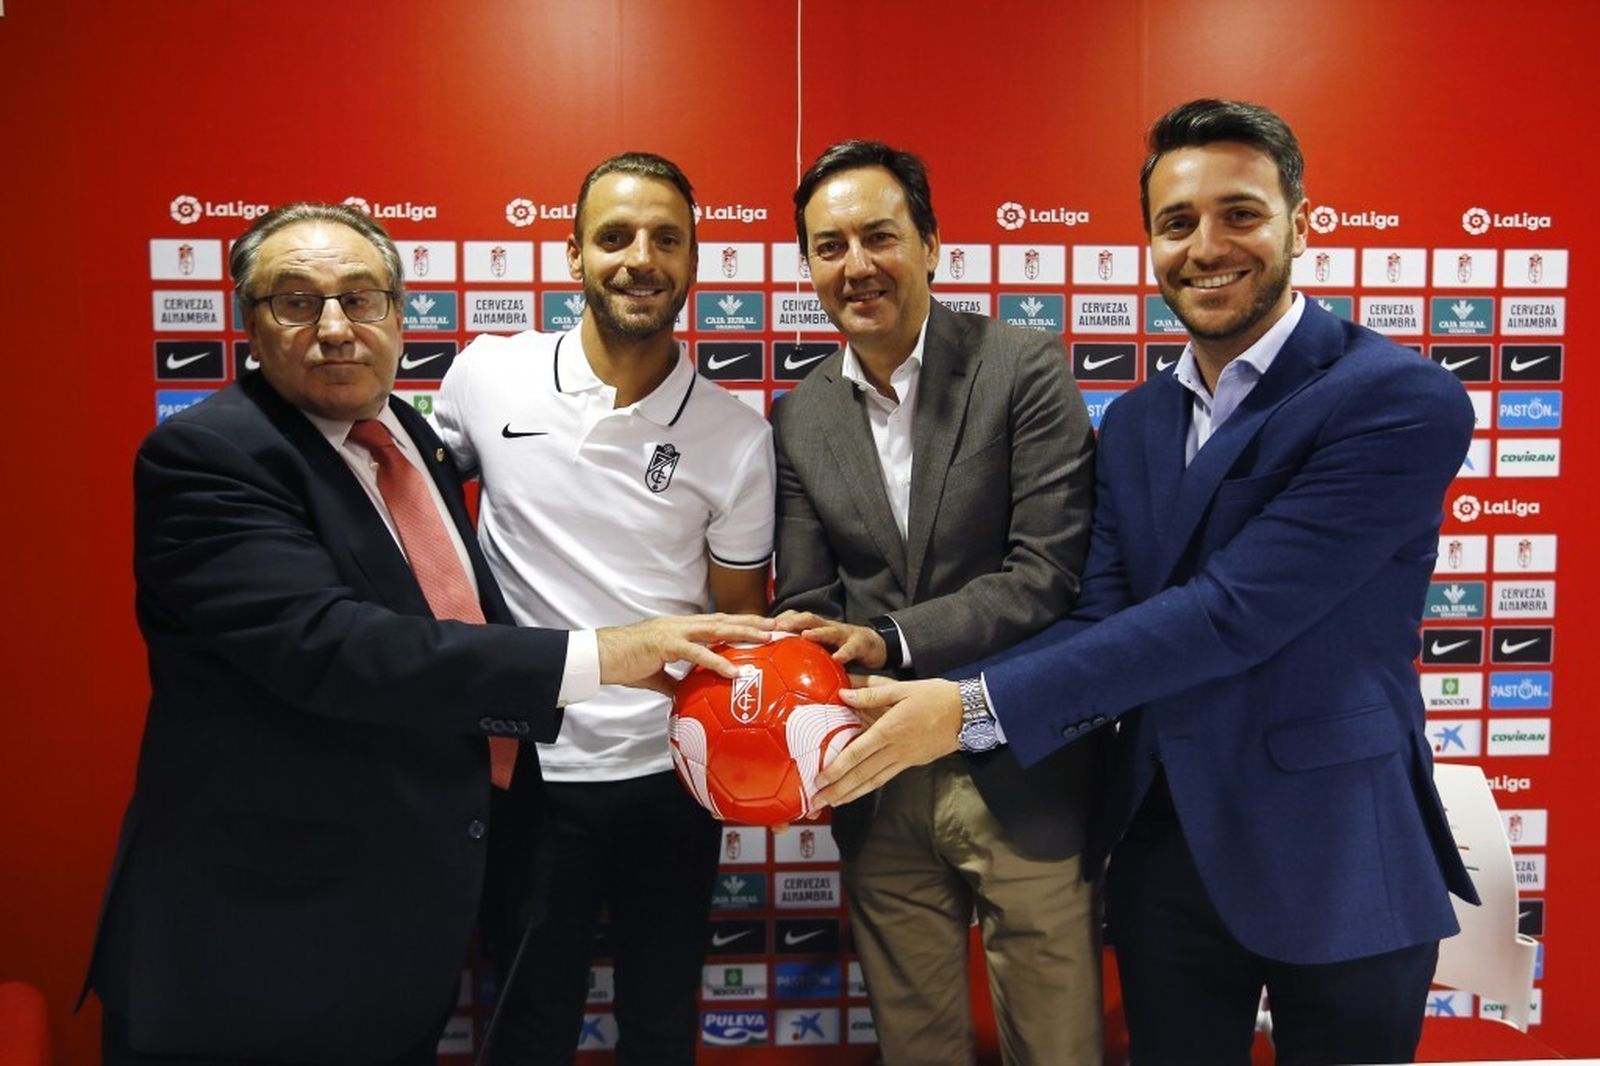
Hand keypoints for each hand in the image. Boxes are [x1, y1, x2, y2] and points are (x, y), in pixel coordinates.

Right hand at [597, 613, 774, 690]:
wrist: (599, 657)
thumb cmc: (624, 664)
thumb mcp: (655, 675)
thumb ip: (673, 682)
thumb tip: (686, 696)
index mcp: (679, 629)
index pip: (716, 623)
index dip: (739, 623)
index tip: (762, 626)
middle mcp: (680, 625)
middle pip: (723, 620)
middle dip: (751, 621)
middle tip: (777, 625)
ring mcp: (674, 632)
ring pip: (715, 629)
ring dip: (743, 633)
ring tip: (766, 638)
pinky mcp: (665, 645)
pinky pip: (696, 653)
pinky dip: (717, 661)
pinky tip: (734, 671)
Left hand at [772, 610, 885, 668]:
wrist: (874, 645)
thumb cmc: (841, 648)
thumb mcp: (820, 650)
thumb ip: (803, 655)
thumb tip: (775, 670)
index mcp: (816, 628)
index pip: (795, 617)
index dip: (780, 619)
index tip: (762, 626)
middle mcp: (827, 626)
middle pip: (808, 618)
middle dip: (792, 621)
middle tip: (777, 627)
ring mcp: (844, 633)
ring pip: (828, 629)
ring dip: (816, 632)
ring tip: (804, 636)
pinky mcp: (859, 643)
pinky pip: (851, 648)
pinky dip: (844, 652)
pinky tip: (837, 659)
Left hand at [812, 677, 961, 807]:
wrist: (968, 714)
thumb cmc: (936, 697)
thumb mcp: (904, 688)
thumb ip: (872, 693)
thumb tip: (844, 694)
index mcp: (890, 730)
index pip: (857, 754)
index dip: (837, 769)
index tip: (820, 780)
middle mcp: (895, 749)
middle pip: (861, 774)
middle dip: (837, 789)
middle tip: (817, 801)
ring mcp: (905, 759)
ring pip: (873, 781)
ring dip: (851, 794)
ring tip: (833, 803)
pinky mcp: (912, 763)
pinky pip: (885, 778)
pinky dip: (868, 787)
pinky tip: (857, 791)